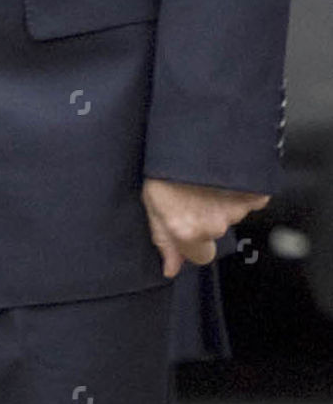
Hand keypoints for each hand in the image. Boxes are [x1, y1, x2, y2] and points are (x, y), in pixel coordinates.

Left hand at [141, 177, 268, 276]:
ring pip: (231, 214)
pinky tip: (222, 174)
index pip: (201, 256)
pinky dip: (240, 189)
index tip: (187, 223)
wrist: (185, 134)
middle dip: (205, 216)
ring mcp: (235, 209)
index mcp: (188, 231)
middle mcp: (214, 225)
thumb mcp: (151, 201)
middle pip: (215, 231)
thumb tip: (170, 269)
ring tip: (203, 179)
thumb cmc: (163, 167)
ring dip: (220, 200)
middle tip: (191, 192)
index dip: (192, 241)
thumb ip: (163, 239)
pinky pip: (250, 198)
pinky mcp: (252, 192)